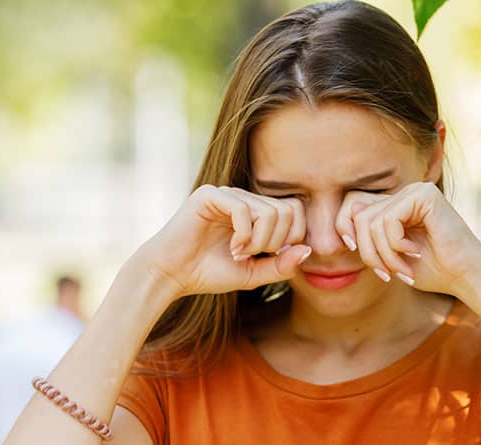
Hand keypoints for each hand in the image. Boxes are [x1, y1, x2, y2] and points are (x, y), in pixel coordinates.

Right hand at [136, 185, 311, 303]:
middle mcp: (243, 198)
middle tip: (252, 256)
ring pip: (268, 211)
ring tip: (238, 253)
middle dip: (275, 241)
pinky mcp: (210, 195)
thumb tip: (309, 250)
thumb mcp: (254, 273)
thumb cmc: (209, 273)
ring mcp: (228, 194)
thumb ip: (281, 264)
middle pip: (285, 210)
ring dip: (258, 241)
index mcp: (255, 211)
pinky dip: (243, 234)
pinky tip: (231, 247)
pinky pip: (243, 208)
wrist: (172, 275)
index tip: (269, 257)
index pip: (294, 210)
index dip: (291, 237)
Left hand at [334, 182, 480, 301]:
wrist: (465, 276)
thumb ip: (371, 239)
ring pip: (372, 221)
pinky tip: (415, 252)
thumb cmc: (433, 270)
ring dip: (384, 254)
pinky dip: (396, 244)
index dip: (346, 228)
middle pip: (359, 215)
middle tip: (387, 274)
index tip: (357, 253)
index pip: (354, 206)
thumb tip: (349, 221)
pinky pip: (388, 219)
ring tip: (403, 270)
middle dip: (368, 252)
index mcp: (397, 206)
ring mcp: (415, 191)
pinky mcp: (424, 195)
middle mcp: (405, 194)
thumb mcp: (391, 256)